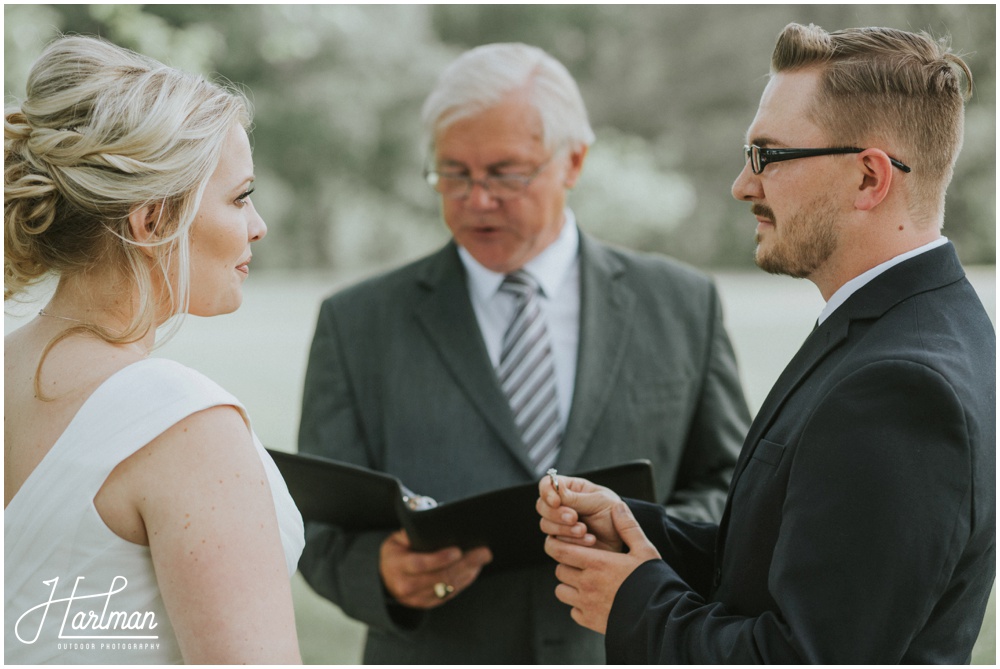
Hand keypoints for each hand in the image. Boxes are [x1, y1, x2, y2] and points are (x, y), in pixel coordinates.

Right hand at [379, 530, 491, 608]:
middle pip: (439, 577)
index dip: (440, 559)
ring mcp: (416, 598)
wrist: (385, 576)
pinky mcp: (427, 604)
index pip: (420, 564)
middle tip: (483, 552)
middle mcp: (405, 585)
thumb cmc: (396, 552)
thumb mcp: (397, 539)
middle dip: (465, 564)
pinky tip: (473, 570)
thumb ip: (414, 532)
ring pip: (447, 588)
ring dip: (468, 573)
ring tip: (482, 559)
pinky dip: (463, 582)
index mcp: (397, 565)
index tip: (458, 550)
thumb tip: (436, 525)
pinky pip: (449, 594)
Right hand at [537, 474, 623, 551]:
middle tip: (574, 518)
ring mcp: (560, 525)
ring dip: (564, 529)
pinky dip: (570, 543)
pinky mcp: (562, 544)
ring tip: (585, 531)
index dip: (547, 492)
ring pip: (545, 526)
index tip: (556, 501)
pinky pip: (553, 544)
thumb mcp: (600, 501)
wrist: (625, 539)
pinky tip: (588, 541)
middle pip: (541, 506)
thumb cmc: (615, 514)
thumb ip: (576, 498)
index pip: (546, 485)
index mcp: (570, 489)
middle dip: (556, 514)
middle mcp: (561, 506)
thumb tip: (556, 490)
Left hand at [544, 501, 660, 633]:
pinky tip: (594, 601)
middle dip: (567, 564)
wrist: (660, 618)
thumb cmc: (653, 582)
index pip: (559, 550)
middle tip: (582, 562)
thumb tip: (618, 507)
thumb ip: (628, 528)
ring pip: (561, 591)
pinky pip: (573, 611)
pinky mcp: (590, 622)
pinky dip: (578, 606)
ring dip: (569, 585)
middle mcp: (587, 584)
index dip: (556, 544)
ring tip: (586, 582)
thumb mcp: (645, 550)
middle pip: (560, 569)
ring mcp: (587, 604)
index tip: (562, 542)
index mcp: (597, 563)